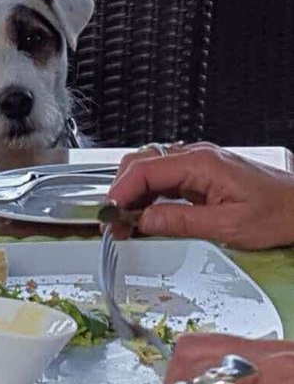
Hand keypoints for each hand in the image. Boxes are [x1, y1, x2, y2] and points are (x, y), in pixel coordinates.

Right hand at [107, 143, 293, 248]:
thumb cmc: (278, 213)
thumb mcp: (228, 225)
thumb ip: (181, 222)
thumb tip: (143, 221)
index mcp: (201, 163)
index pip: (145, 169)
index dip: (120, 191)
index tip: (107, 213)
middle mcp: (194, 157)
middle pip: (140, 164)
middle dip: (119, 192)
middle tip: (112, 223)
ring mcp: (195, 164)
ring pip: (147, 171)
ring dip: (130, 196)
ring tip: (123, 224)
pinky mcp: (197, 175)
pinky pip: (161, 181)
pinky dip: (145, 198)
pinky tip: (142, 216)